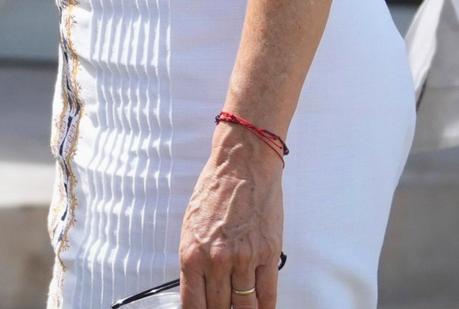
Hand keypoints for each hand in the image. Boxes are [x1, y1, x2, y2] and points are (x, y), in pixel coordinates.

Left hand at [180, 124, 283, 307]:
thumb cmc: (215, 190)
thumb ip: (195, 259)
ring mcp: (243, 259)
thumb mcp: (191, 226)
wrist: (242, 164)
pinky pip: (267, 294)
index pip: (193, 305)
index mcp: (191, 254)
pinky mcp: (267, 253)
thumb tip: (199, 288)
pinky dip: (265, 307)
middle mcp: (216, 261)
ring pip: (245, 307)